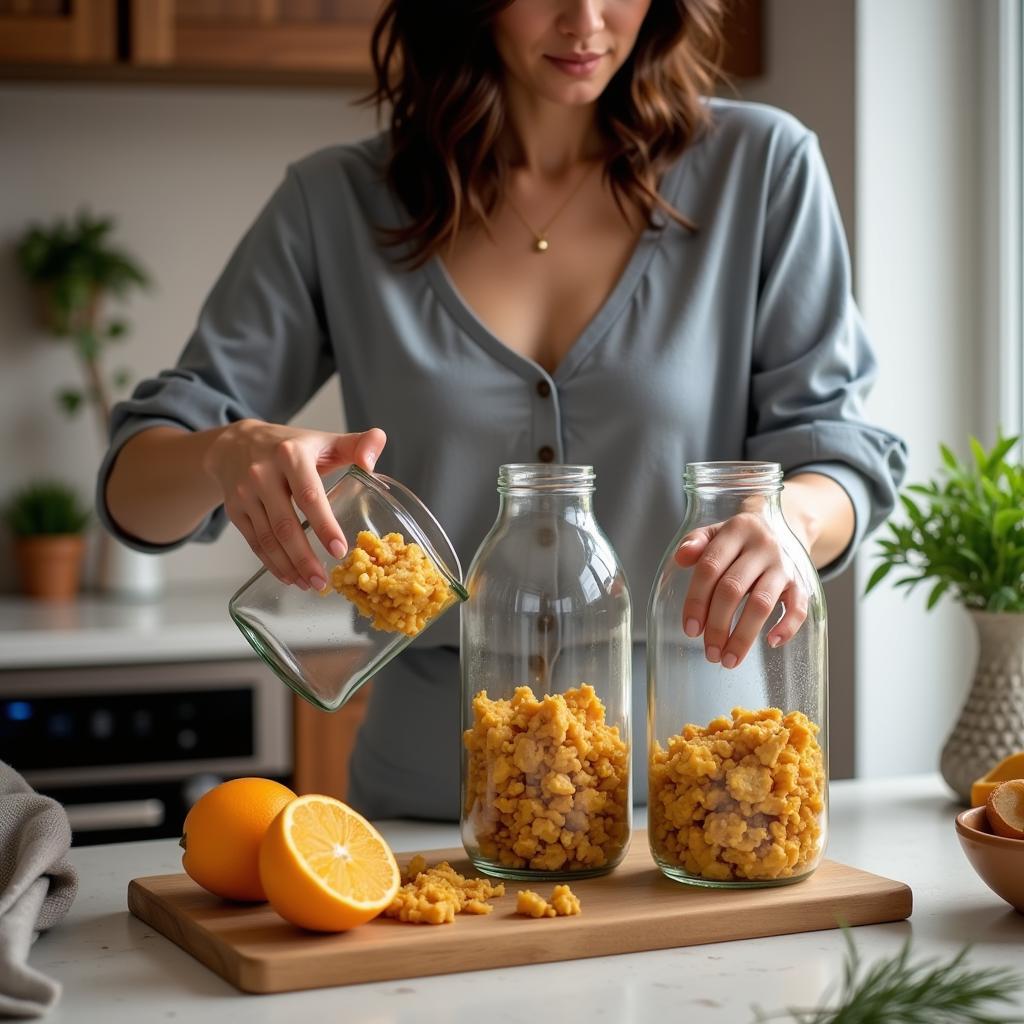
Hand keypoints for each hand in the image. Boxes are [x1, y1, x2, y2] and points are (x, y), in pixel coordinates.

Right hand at [203, 419, 385, 588]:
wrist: (235, 444)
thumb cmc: (291, 446)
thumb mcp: (325, 440)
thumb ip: (358, 444)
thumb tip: (371, 461)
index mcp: (291, 455)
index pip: (309, 496)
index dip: (324, 526)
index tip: (339, 551)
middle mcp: (263, 474)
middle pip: (285, 524)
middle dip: (304, 558)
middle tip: (323, 581)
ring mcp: (245, 493)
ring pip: (268, 538)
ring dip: (289, 566)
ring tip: (310, 584)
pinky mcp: (235, 510)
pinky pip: (254, 542)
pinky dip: (272, 563)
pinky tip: (289, 576)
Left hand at [675, 512, 808, 667]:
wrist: (783, 527)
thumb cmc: (739, 540)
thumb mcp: (715, 532)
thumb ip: (695, 542)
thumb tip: (680, 557)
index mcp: (736, 531)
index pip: (710, 567)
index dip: (696, 600)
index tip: (690, 630)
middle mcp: (762, 546)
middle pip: (733, 589)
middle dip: (718, 625)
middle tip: (710, 653)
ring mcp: (784, 565)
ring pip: (762, 603)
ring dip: (744, 636)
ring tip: (729, 660)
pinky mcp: (802, 582)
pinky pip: (799, 606)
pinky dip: (787, 626)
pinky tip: (771, 642)